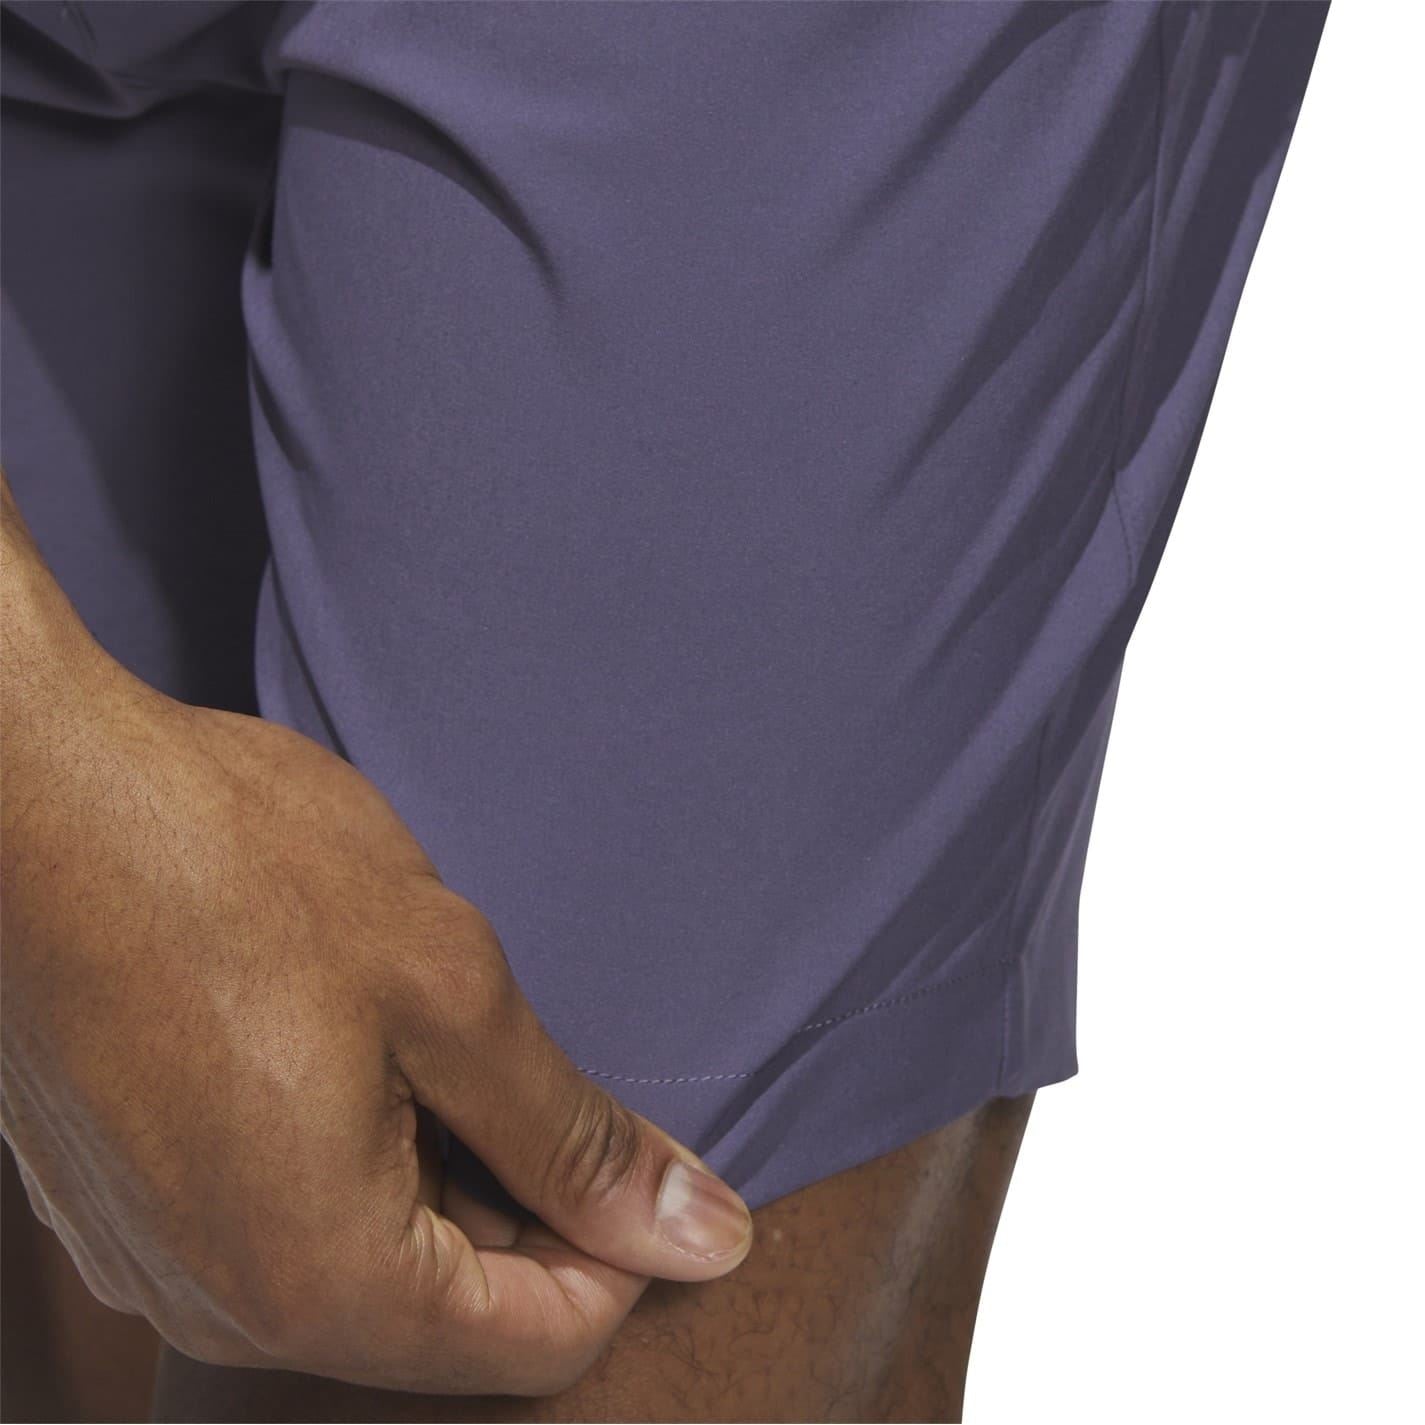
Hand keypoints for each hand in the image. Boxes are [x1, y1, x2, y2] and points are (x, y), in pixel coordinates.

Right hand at [0, 489, 751, 1393]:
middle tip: (526, 1066)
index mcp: (318, 1281)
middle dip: (527, 1210)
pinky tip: (351, 1053)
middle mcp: (224, 1311)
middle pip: (450, 1321)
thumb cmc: (242, 871)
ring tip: (431, 1042)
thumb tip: (705, 1237)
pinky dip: (352, 1166)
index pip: (541, 1343)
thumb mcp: (451, 992)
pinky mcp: (125, 1209)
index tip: (632, 1142)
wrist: (43, 799)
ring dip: (440, 1180)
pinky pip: (280, 1235)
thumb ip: (576, 1137)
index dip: (619, 1243)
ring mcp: (158, 1266)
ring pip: (367, 1278)